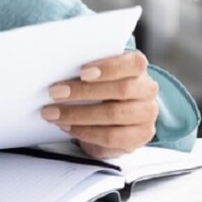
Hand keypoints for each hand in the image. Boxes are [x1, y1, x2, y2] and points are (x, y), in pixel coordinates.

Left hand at [40, 50, 158, 159]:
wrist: (113, 117)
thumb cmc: (100, 87)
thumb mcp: (96, 74)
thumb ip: (86, 69)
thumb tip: (58, 69)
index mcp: (138, 68)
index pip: (133, 64)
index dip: (108, 68)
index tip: (82, 72)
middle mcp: (147, 90)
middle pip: (121, 90)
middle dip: (83, 91)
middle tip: (55, 93)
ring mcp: (146, 115)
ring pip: (114, 114)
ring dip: (78, 115)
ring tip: (54, 114)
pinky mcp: (139, 137)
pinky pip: (111, 137)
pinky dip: (85, 132)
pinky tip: (67, 127)